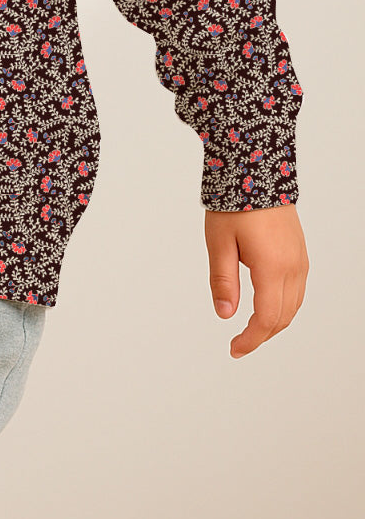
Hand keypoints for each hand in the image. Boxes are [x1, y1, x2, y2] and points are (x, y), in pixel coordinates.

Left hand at [204, 205, 307, 357]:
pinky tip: (266, 305)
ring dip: (275, 322)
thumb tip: (225, 314)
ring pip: (294, 305)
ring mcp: (300, 259)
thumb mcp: (219, 243)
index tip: (234, 349)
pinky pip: (297, 289)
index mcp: (272, 267)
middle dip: (262, 335)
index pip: (267, 319)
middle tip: (239, 343)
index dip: (251, 339)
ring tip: (251, 329)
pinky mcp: (299, 252)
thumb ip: (223, 281)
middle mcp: (292, 267)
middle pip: (283, 317)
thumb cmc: (234, 204)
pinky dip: (284, 305)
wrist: (255, 169)